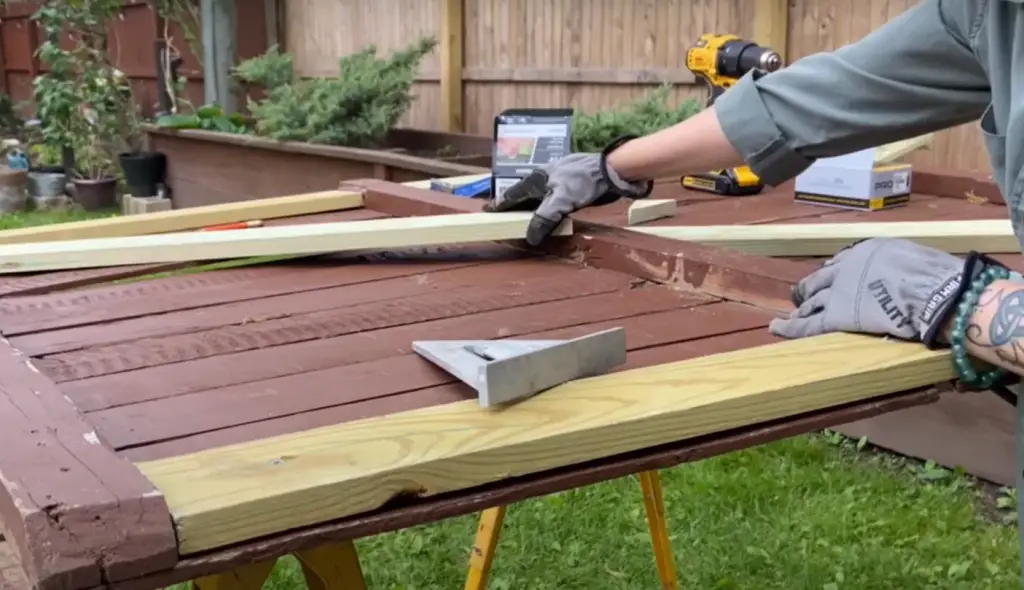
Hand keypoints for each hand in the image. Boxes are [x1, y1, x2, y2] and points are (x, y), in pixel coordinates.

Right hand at [482, 150, 652, 245]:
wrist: (612, 170)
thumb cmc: (585, 181)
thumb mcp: (562, 201)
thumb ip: (544, 218)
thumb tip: (530, 237)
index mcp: (537, 178)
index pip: (513, 194)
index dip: (500, 204)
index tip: (487, 211)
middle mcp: (544, 178)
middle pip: (523, 194)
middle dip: (512, 206)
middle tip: (502, 216)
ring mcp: (557, 181)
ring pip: (537, 196)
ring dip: (529, 206)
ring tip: (521, 217)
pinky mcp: (570, 185)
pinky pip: (551, 198)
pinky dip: (544, 206)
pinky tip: (547, 212)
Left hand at [769, 238, 968, 341]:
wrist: (934, 292)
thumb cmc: (935, 275)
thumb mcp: (912, 257)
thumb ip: (896, 265)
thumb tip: (899, 274)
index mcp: (865, 251)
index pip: (840, 263)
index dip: (833, 274)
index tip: (830, 280)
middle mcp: (845, 268)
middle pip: (820, 280)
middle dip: (809, 290)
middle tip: (801, 298)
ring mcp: (838, 292)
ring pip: (811, 302)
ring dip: (800, 309)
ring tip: (791, 316)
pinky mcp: (836, 316)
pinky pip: (807, 324)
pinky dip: (789, 327)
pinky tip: (776, 328)